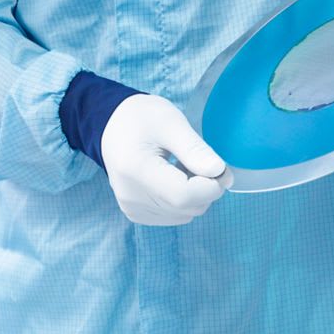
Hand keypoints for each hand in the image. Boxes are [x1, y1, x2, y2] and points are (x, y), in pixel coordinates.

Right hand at [100, 94, 229, 225]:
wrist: (111, 125)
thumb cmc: (141, 118)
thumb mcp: (171, 123)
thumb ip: (195, 150)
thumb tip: (220, 173)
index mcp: (137, 170)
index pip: (184, 195)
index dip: (211, 186)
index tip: (221, 168)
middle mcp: (131, 197)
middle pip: (187, 208)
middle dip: (206, 188)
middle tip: (202, 161)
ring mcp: (132, 208)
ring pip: (184, 215)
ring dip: (196, 195)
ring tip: (184, 167)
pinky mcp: (135, 213)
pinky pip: (174, 216)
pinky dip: (183, 201)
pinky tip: (174, 178)